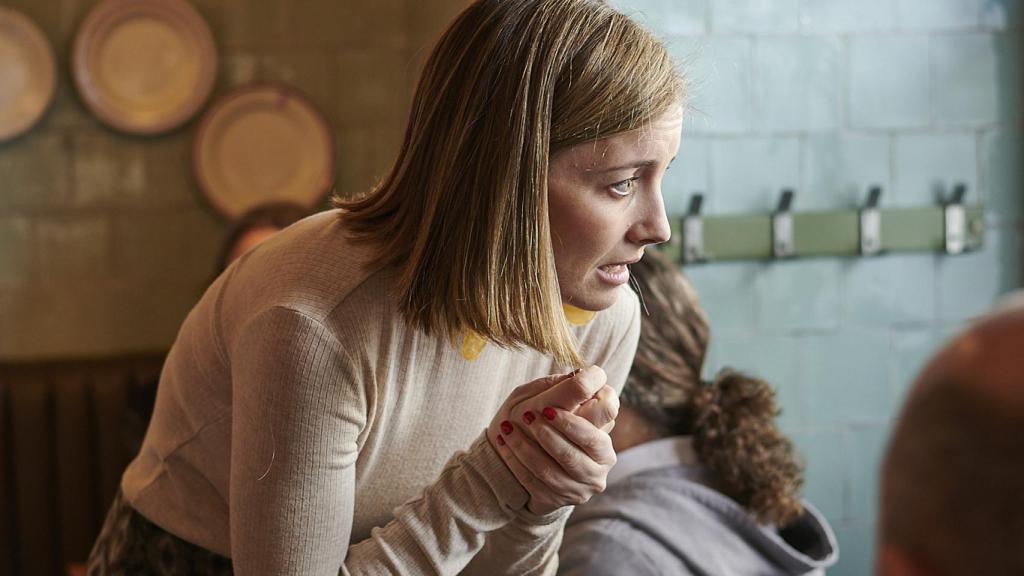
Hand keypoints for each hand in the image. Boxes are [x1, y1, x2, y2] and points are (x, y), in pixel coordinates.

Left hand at [488, 367, 617, 514]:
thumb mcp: (554, 402)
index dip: (573, 420)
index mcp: (603, 442)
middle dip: (545, 435)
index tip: (546, 408)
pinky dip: (515, 463)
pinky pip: (533, 484)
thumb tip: (581, 374)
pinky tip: (503, 444)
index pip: (598, 437)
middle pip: (571, 454)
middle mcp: (599, 468)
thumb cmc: (545, 422)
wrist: (529, 460)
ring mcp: (580, 488)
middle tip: (525, 417)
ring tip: (506, 429)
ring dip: (524, 448)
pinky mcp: (558, 501)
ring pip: (549, 471)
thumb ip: (567, 391)